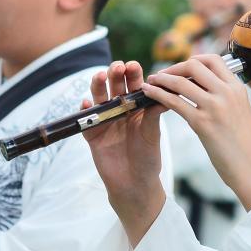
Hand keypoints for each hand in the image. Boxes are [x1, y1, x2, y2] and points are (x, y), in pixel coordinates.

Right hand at [82, 61, 165, 246]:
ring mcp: (104, 121)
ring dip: (98, 86)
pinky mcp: (91, 135)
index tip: (134, 66)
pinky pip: (85, 120)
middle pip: (115, 87)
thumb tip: (166, 92)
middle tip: (118, 67)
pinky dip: (84, 110)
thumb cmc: (148, 158)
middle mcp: (120, 110)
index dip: (133, 75)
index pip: (135, 85)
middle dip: (115, 75)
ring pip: (99, 99)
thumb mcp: (153, 134)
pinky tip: (86, 103)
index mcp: (137, 107)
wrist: (134, 184)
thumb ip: (154, 114)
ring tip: (100, 76)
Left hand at [145, 55, 250, 208]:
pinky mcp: (202, 123)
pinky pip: (174, 102)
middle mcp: (228, 93)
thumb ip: (225, 97)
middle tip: (163, 75)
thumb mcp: (240, 112)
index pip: (213, 60)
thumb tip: (204, 89)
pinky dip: (157, 95)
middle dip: (174, 67)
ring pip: (180, 82)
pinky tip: (149, 94)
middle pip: (194, 65)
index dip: (194, 59)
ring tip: (150, 83)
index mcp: (238, 88)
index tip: (181, 68)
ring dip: (161, 79)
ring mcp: (215, 106)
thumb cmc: (245, 145)